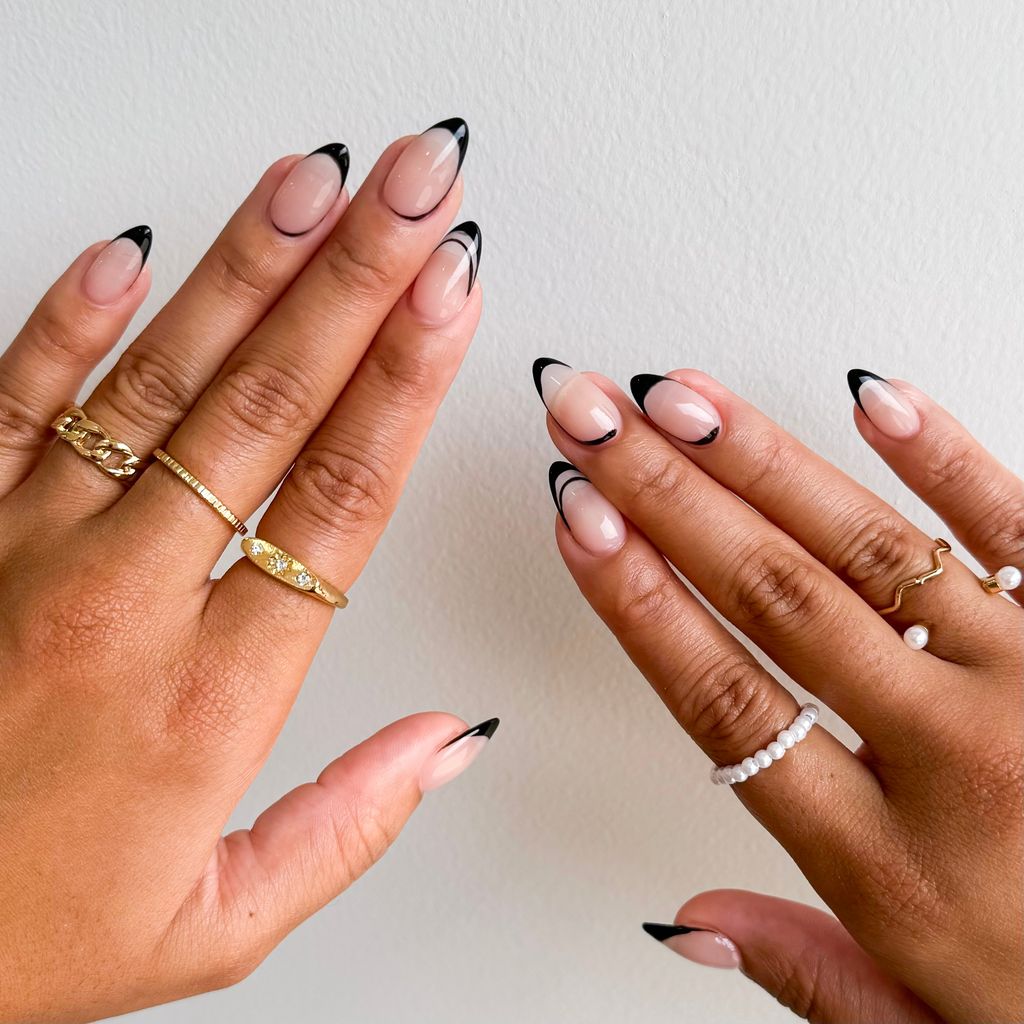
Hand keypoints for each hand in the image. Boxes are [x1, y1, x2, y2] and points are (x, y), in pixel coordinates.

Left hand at [0, 120, 495, 1022]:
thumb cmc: (22, 937)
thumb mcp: (211, 925)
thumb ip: (346, 827)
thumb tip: (449, 741)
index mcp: (204, 699)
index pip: (338, 504)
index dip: (404, 386)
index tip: (453, 300)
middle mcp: (119, 604)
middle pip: (270, 409)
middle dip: (359, 282)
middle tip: (418, 190)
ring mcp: (24, 553)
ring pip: (158, 380)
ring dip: (247, 270)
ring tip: (316, 182)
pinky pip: (11, 401)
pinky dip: (64, 319)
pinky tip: (126, 249)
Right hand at [534, 359, 1022, 1022]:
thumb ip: (807, 973)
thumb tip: (689, 921)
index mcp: (895, 864)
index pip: (728, 704)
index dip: (640, 604)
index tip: (579, 524)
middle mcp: (957, 758)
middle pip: (776, 601)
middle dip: (665, 496)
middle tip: (593, 422)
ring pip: (871, 549)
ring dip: (764, 463)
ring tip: (680, 399)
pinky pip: (1017, 526)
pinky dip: (944, 457)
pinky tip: (870, 399)